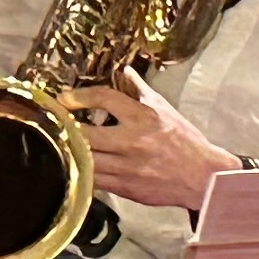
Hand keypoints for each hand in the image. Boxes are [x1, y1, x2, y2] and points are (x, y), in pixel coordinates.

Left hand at [59, 72, 237, 213]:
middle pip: (86, 134)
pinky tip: (74, 163)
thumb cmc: (185, 141)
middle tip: (55, 122)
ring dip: (69, 150)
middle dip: (66, 127)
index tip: (64, 98)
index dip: (79, 96)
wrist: (204, 178)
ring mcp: (127, 168)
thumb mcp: (165, 109)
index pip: (104, 98)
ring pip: (85, 159)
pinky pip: (93, 180)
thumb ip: (140, 90)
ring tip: (59, 143)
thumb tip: (124, 70)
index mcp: (143, 118)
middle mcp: (132, 142)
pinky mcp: (125, 188)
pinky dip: (80, 171)